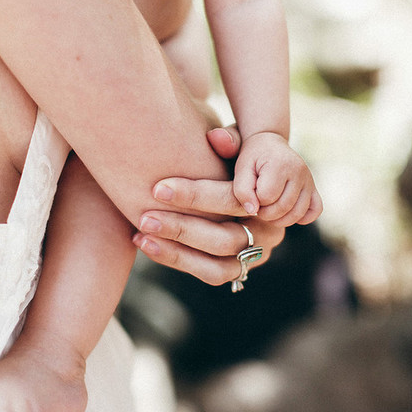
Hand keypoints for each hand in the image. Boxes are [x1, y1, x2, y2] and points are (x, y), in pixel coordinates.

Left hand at [132, 125, 284, 284]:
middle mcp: (269, 232)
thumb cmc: (234, 158)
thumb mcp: (238, 146)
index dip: (195, 196)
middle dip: (182, 228)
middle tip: (145, 217)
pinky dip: (177, 260)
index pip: (232, 201)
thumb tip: (216, 137)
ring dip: (176, 252)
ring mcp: (257, 255)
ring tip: (142, 235)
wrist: (242, 181)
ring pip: (219, 266)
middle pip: (225, 238)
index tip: (158, 188)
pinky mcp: (239, 269)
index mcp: (269, 199)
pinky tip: (146, 244)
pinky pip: (210, 274)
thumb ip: (231, 141)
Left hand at [233, 131, 322, 225]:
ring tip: (268, 211)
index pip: (267, 196)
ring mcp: (309, 180)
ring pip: (298, 213)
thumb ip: (242, 190)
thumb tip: (253, 210)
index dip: (255, 201)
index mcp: (280, 164)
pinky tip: (287, 213)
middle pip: (283, 207)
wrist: (270, 145)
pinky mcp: (313, 188)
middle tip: (257, 207)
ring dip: (279, 220)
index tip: (250, 195)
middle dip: (265, 213)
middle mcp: (299, 171)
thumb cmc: (253, 158)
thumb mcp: (242, 169)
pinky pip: (315, 210)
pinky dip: (302, 218)